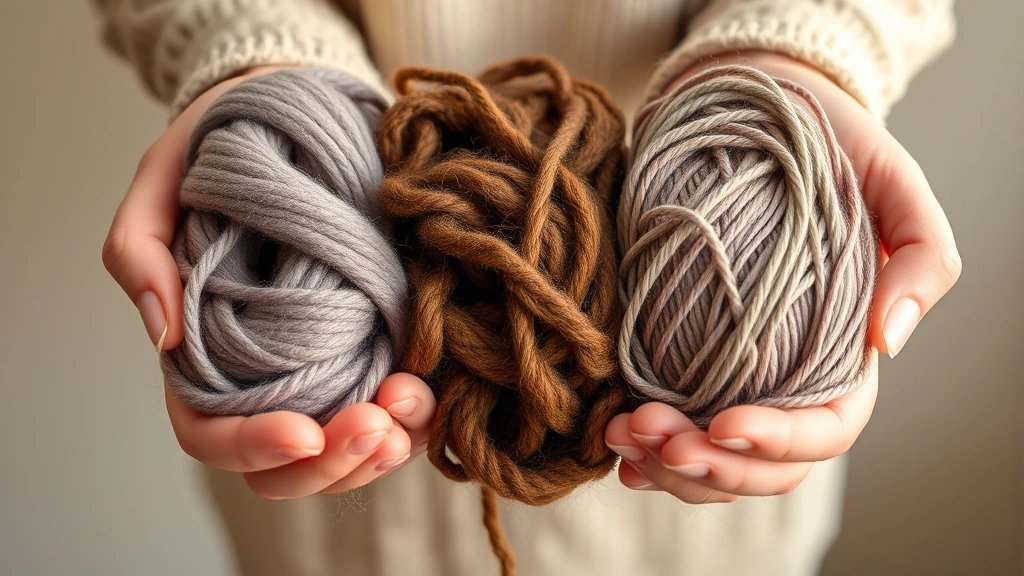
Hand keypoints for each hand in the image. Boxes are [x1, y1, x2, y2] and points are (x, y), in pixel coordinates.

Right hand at [102, 66, 435, 497]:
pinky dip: (416, 419)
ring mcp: (325, 369)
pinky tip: (429, 393)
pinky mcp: (376, 348)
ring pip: (345, 453)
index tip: (302, 432)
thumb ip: (139, 249)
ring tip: (411, 405)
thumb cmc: (220, 149)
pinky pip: (395, 413)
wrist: (294, 112)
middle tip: (376, 424)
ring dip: (382, 448)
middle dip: (334, 461)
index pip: (211, 433)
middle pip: (288, 464)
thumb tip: (164, 332)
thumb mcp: (161, 180)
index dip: (253, 447)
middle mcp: (266, 376)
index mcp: (204, 354)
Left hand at [604, 51, 959, 501]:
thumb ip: (919, 255)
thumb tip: (888, 343)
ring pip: (709, 457)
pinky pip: (668, 423)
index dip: (779, 443)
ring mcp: (729, 373)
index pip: (824, 430)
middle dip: (708, 466)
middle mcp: (785, 375)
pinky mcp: (678, 354)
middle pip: (760, 463)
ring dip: (666, 463)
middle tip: (656, 436)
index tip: (725, 424)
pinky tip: (612, 439)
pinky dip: (642, 446)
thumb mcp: (891, 182)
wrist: (752, 110)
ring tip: (623, 435)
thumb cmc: (830, 146)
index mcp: (842, 353)